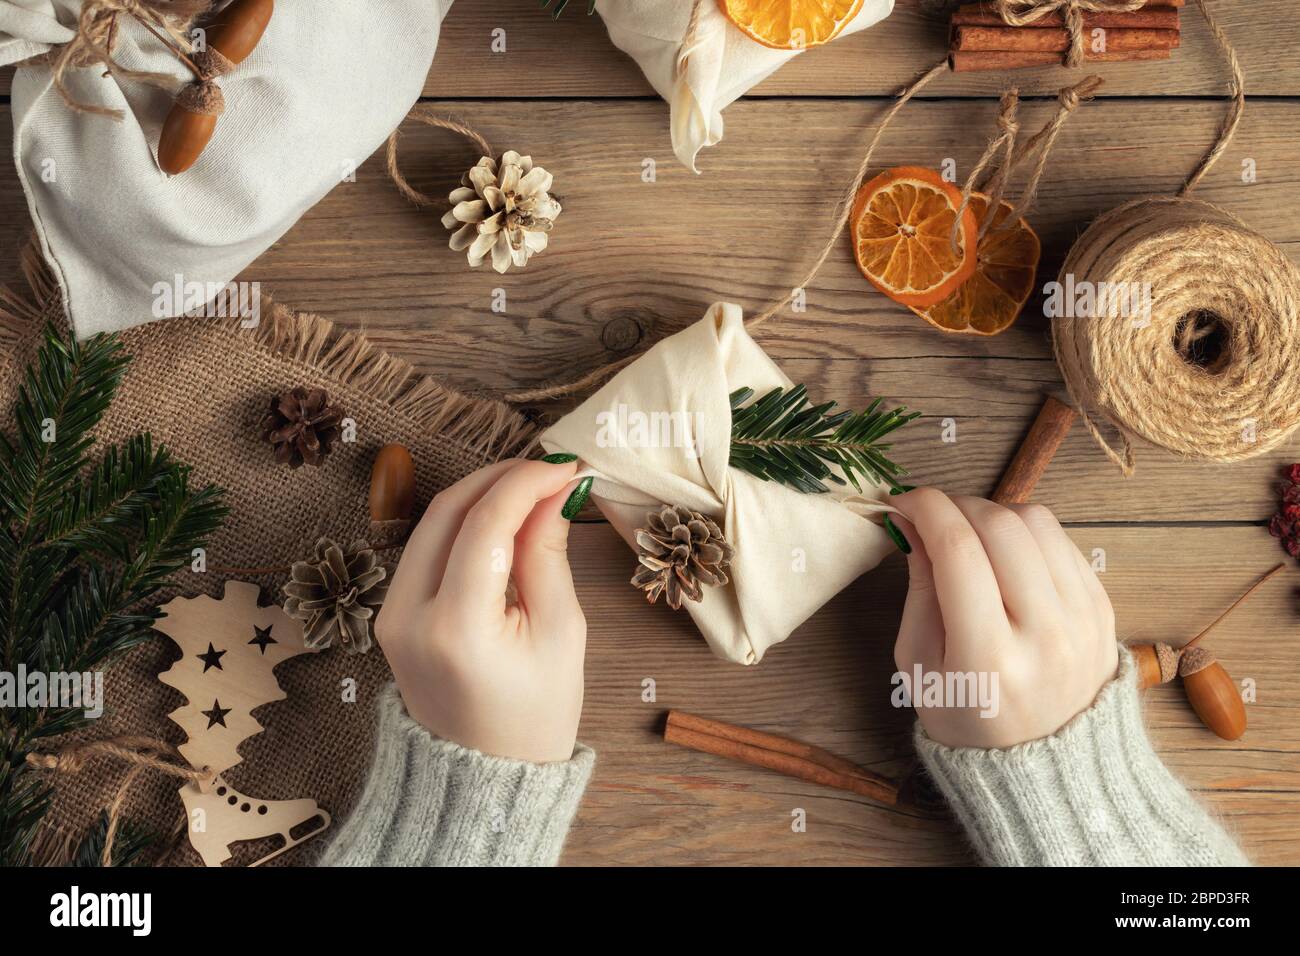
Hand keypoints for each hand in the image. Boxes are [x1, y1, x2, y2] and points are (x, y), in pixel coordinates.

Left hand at [376, 458, 586, 762]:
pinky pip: (424, 548)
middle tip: (551, 471)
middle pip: (447, 511)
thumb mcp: (562, 632)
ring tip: (534, 490)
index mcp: (455, 628)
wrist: (486, 779)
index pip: (485, 524)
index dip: (527, 482)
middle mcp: (408, 617)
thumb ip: (549, 553)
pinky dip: (463, 523)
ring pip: (430, 522)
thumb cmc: (535, 716)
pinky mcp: (390, 615)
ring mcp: (390, 616)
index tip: (566, 467)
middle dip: (501, 477)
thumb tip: (555, 489)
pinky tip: (503, 519)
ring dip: (481, 495)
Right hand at [889, 488, 1117, 748]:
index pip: (957, 551)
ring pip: (1035, 521)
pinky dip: (1024, 532)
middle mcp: (1044, 634)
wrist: (1050, 765)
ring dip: (992, 512)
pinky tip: (1003, 553)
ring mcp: (1082, 619)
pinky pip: (1062, 540)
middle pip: (999, 526)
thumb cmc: (968, 717)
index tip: (901, 502)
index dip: (925, 509)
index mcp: (987, 657)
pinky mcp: (1102, 608)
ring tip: (968, 533)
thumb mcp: (920, 665)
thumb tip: (913, 523)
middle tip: (931, 516)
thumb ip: (919, 590)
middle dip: (955, 504)